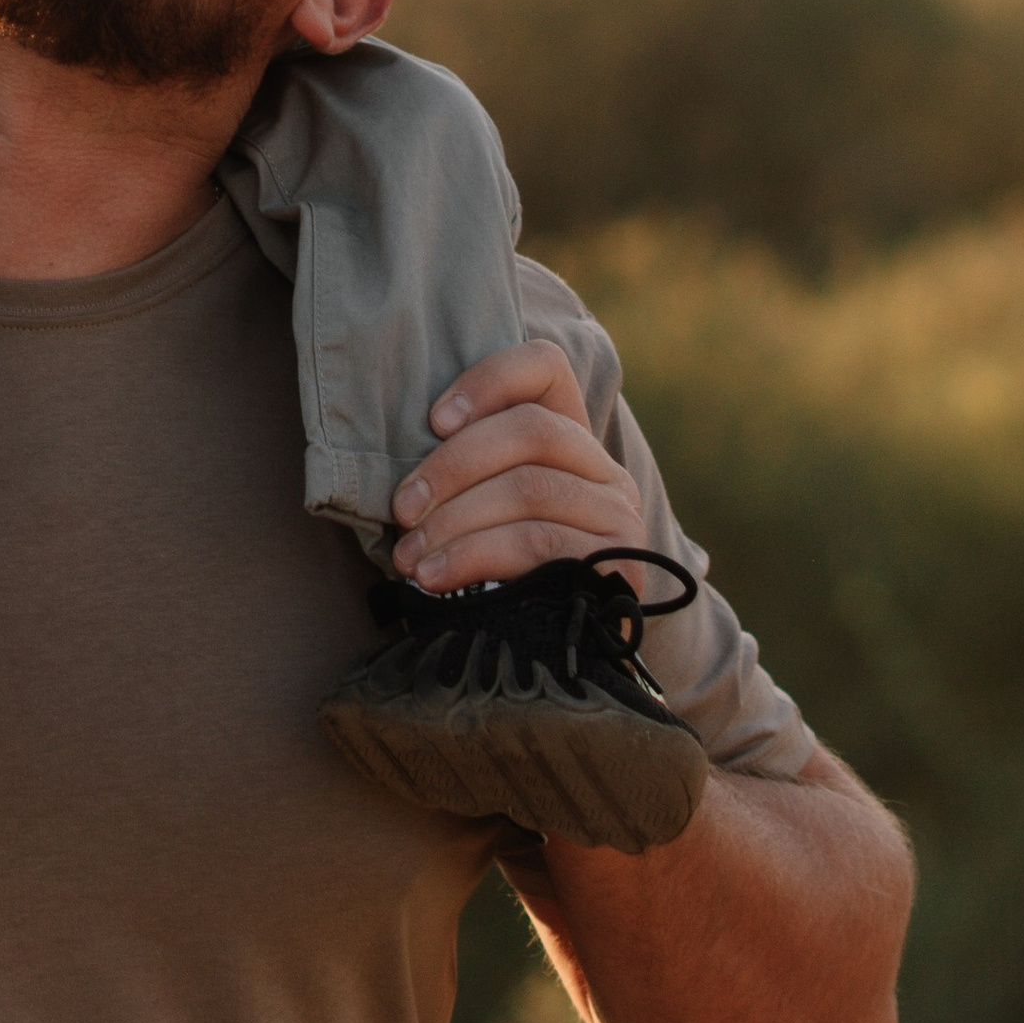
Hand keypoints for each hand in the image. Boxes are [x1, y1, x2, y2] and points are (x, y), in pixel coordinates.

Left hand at [389, 340, 651, 590]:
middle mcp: (605, 469)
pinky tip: (435, 578)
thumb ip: (466, 476)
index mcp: (571, 438)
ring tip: (409, 556)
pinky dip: (475, 556)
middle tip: (402, 508)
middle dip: (452, 467)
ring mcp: (619, 515)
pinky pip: (539, 544)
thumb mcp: (485, 512)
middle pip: (530, 430)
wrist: (570, 655)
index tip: (433, 420)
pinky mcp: (621, 564)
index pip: (546, 367)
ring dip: (454, 521)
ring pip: (530, 489)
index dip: (488, 379)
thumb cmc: (506, 572)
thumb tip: (403, 476)